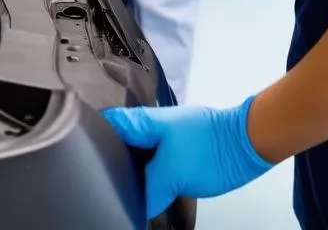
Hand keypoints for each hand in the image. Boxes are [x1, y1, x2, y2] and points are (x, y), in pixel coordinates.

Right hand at [102, 98, 272, 218]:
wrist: (244, 145)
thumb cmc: (209, 149)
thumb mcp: (171, 174)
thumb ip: (148, 189)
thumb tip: (137, 206)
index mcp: (143, 121)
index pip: (107, 121)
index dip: (92, 133)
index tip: (82, 152)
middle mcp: (150, 126)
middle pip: (118, 138)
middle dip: (109, 157)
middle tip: (99, 177)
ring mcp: (163, 138)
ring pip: (136, 152)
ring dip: (129, 168)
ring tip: (119, 186)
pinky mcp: (176, 152)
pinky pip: (151, 162)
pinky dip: (146, 175)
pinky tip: (143, 190)